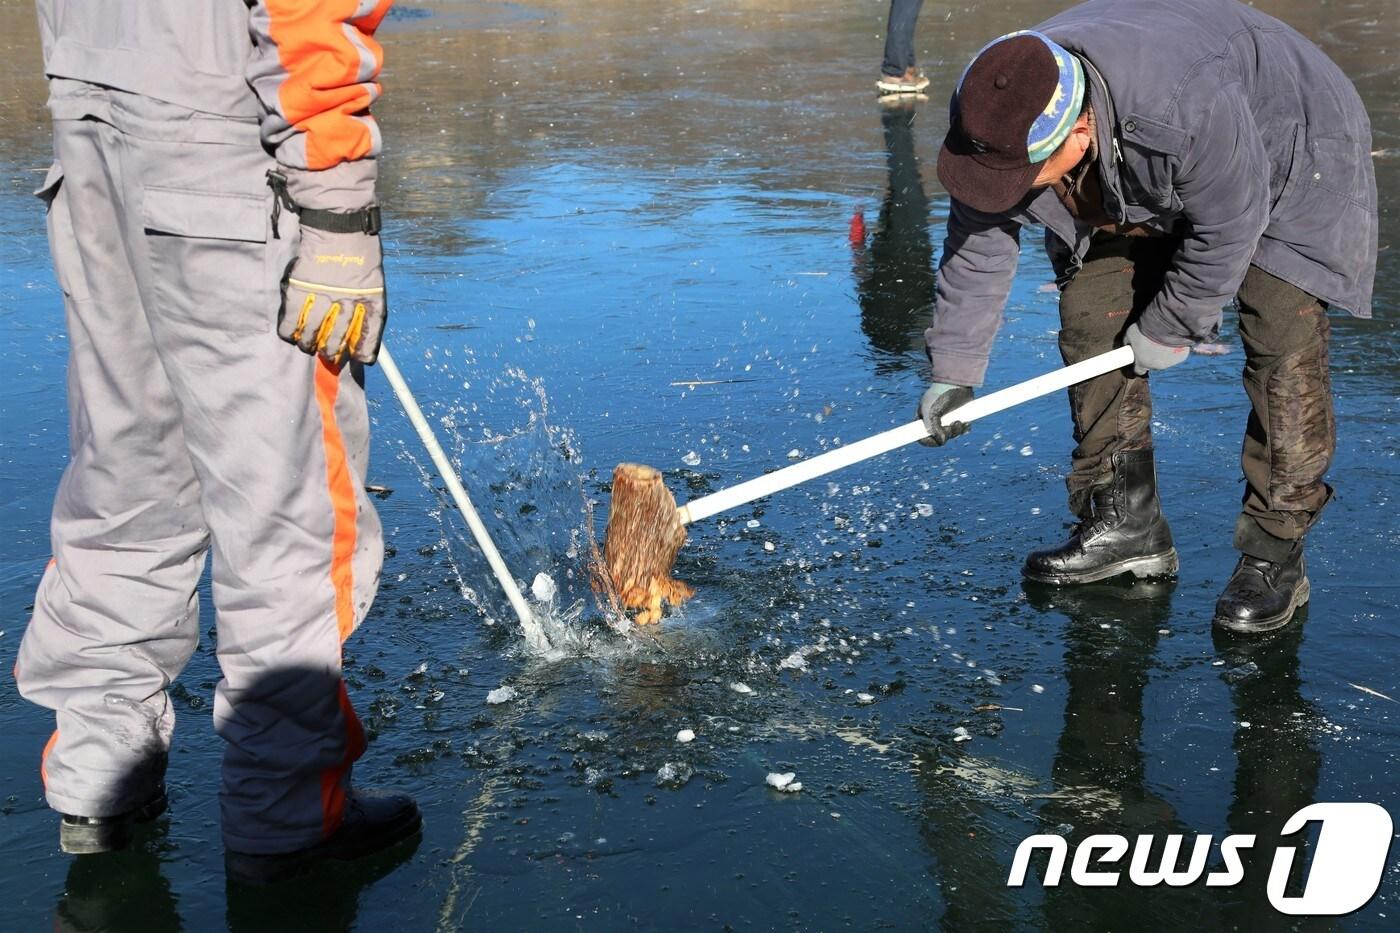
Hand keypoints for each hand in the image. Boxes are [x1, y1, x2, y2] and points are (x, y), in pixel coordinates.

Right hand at [278, 225, 385, 364]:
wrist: (340, 224)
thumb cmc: (361, 250)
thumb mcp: (375, 278)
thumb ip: (368, 303)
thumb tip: (358, 330)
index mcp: (370, 300)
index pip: (368, 335)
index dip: (363, 350)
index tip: (359, 358)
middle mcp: (347, 302)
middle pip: (337, 339)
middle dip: (331, 352)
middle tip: (328, 354)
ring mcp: (322, 296)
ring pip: (311, 334)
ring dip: (308, 344)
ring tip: (308, 346)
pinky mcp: (300, 288)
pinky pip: (290, 320)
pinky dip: (288, 331)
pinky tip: (290, 334)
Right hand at [917, 383, 973, 446]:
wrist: (956, 382)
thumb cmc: (939, 395)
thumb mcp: (931, 411)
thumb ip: (934, 427)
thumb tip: (941, 441)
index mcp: (924, 420)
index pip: (923, 437)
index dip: (928, 441)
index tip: (935, 440)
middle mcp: (936, 422)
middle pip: (940, 439)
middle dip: (946, 435)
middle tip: (949, 427)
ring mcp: (948, 420)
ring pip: (952, 435)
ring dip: (956, 431)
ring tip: (958, 421)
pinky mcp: (960, 418)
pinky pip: (962, 430)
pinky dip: (965, 428)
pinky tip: (966, 422)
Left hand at [1124, 323, 1188, 375]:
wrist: (1165, 325)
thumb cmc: (1145, 330)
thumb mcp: (1129, 335)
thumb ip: (1127, 343)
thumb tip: (1125, 346)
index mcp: (1142, 363)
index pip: (1138, 370)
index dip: (1138, 365)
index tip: (1139, 360)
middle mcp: (1156, 366)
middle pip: (1153, 365)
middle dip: (1152, 357)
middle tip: (1153, 345)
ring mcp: (1170, 363)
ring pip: (1165, 361)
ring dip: (1164, 354)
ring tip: (1164, 341)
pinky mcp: (1181, 357)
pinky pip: (1177, 354)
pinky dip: (1175, 349)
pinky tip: (1173, 340)